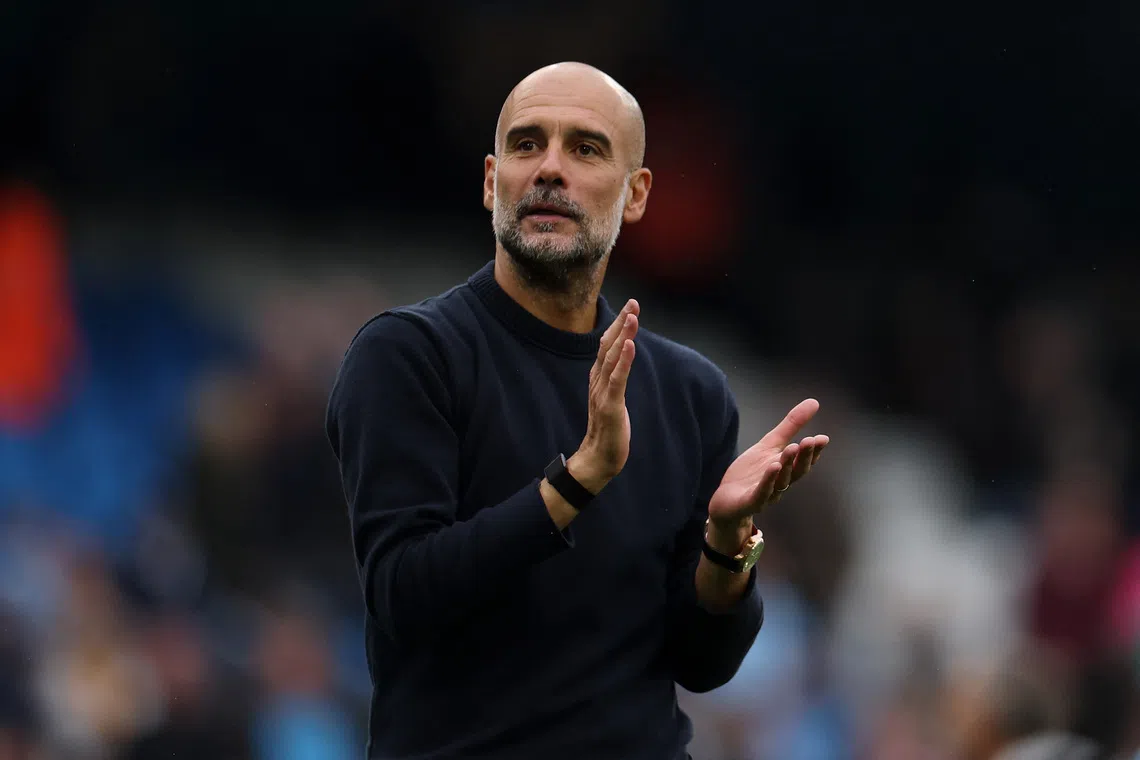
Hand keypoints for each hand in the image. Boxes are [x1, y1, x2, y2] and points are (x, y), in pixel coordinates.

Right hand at [568, 299, 639, 492]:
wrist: (598, 459)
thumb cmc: (608, 431)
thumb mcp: (612, 399)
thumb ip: (614, 379)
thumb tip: (622, 363)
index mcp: (598, 379)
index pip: (607, 346)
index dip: (618, 326)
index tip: (630, 307)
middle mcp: (597, 382)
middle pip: (607, 346)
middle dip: (621, 323)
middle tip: (634, 303)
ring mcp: (602, 393)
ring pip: (611, 359)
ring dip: (623, 337)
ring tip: (632, 318)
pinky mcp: (610, 406)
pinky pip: (617, 380)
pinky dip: (623, 361)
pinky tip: (630, 346)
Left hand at [707, 398, 828, 528]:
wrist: (726, 500)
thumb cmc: (751, 473)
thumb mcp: (770, 445)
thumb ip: (790, 427)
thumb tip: (814, 402)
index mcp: (786, 469)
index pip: (803, 461)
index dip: (813, 451)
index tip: (823, 438)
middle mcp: (780, 483)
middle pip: (796, 471)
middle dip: (804, 456)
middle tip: (810, 441)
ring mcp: (767, 494)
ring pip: (781, 481)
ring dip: (788, 465)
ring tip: (793, 448)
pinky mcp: (750, 502)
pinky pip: (761, 493)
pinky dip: (768, 481)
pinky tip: (773, 467)